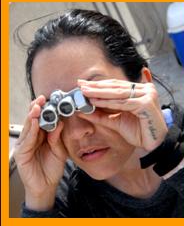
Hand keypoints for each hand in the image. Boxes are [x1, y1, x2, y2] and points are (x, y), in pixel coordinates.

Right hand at [13, 95, 67, 209]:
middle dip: (37, 108)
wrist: (46, 185)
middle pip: (34, 120)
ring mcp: (26, 144)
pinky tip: (35, 122)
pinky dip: (31, 130)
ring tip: (37, 106)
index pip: (43, 120)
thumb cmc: (52, 168)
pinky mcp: (22, 153)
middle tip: (41, 99)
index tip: (50, 100)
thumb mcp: (59, 151)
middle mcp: (33, 138)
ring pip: (29, 127)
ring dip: (33, 116)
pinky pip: (27, 140)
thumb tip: (60, 123)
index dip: (46, 110)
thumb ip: (57, 138)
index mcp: (42, 136)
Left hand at [78, 79, 167, 150]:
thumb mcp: (116, 120)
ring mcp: (147, 95)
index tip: (83, 84)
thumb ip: (101, 114)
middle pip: (115, 86)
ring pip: (118, 93)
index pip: (116, 85)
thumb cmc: (138, 132)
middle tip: (81, 85)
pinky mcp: (146, 104)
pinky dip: (107, 102)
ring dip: (99, 92)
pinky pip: (122, 103)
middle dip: (96, 86)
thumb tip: (83, 110)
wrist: (153, 145)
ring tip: (85, 91)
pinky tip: (95, 101)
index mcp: (139, 90)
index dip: (99, 85)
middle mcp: (145, 89)